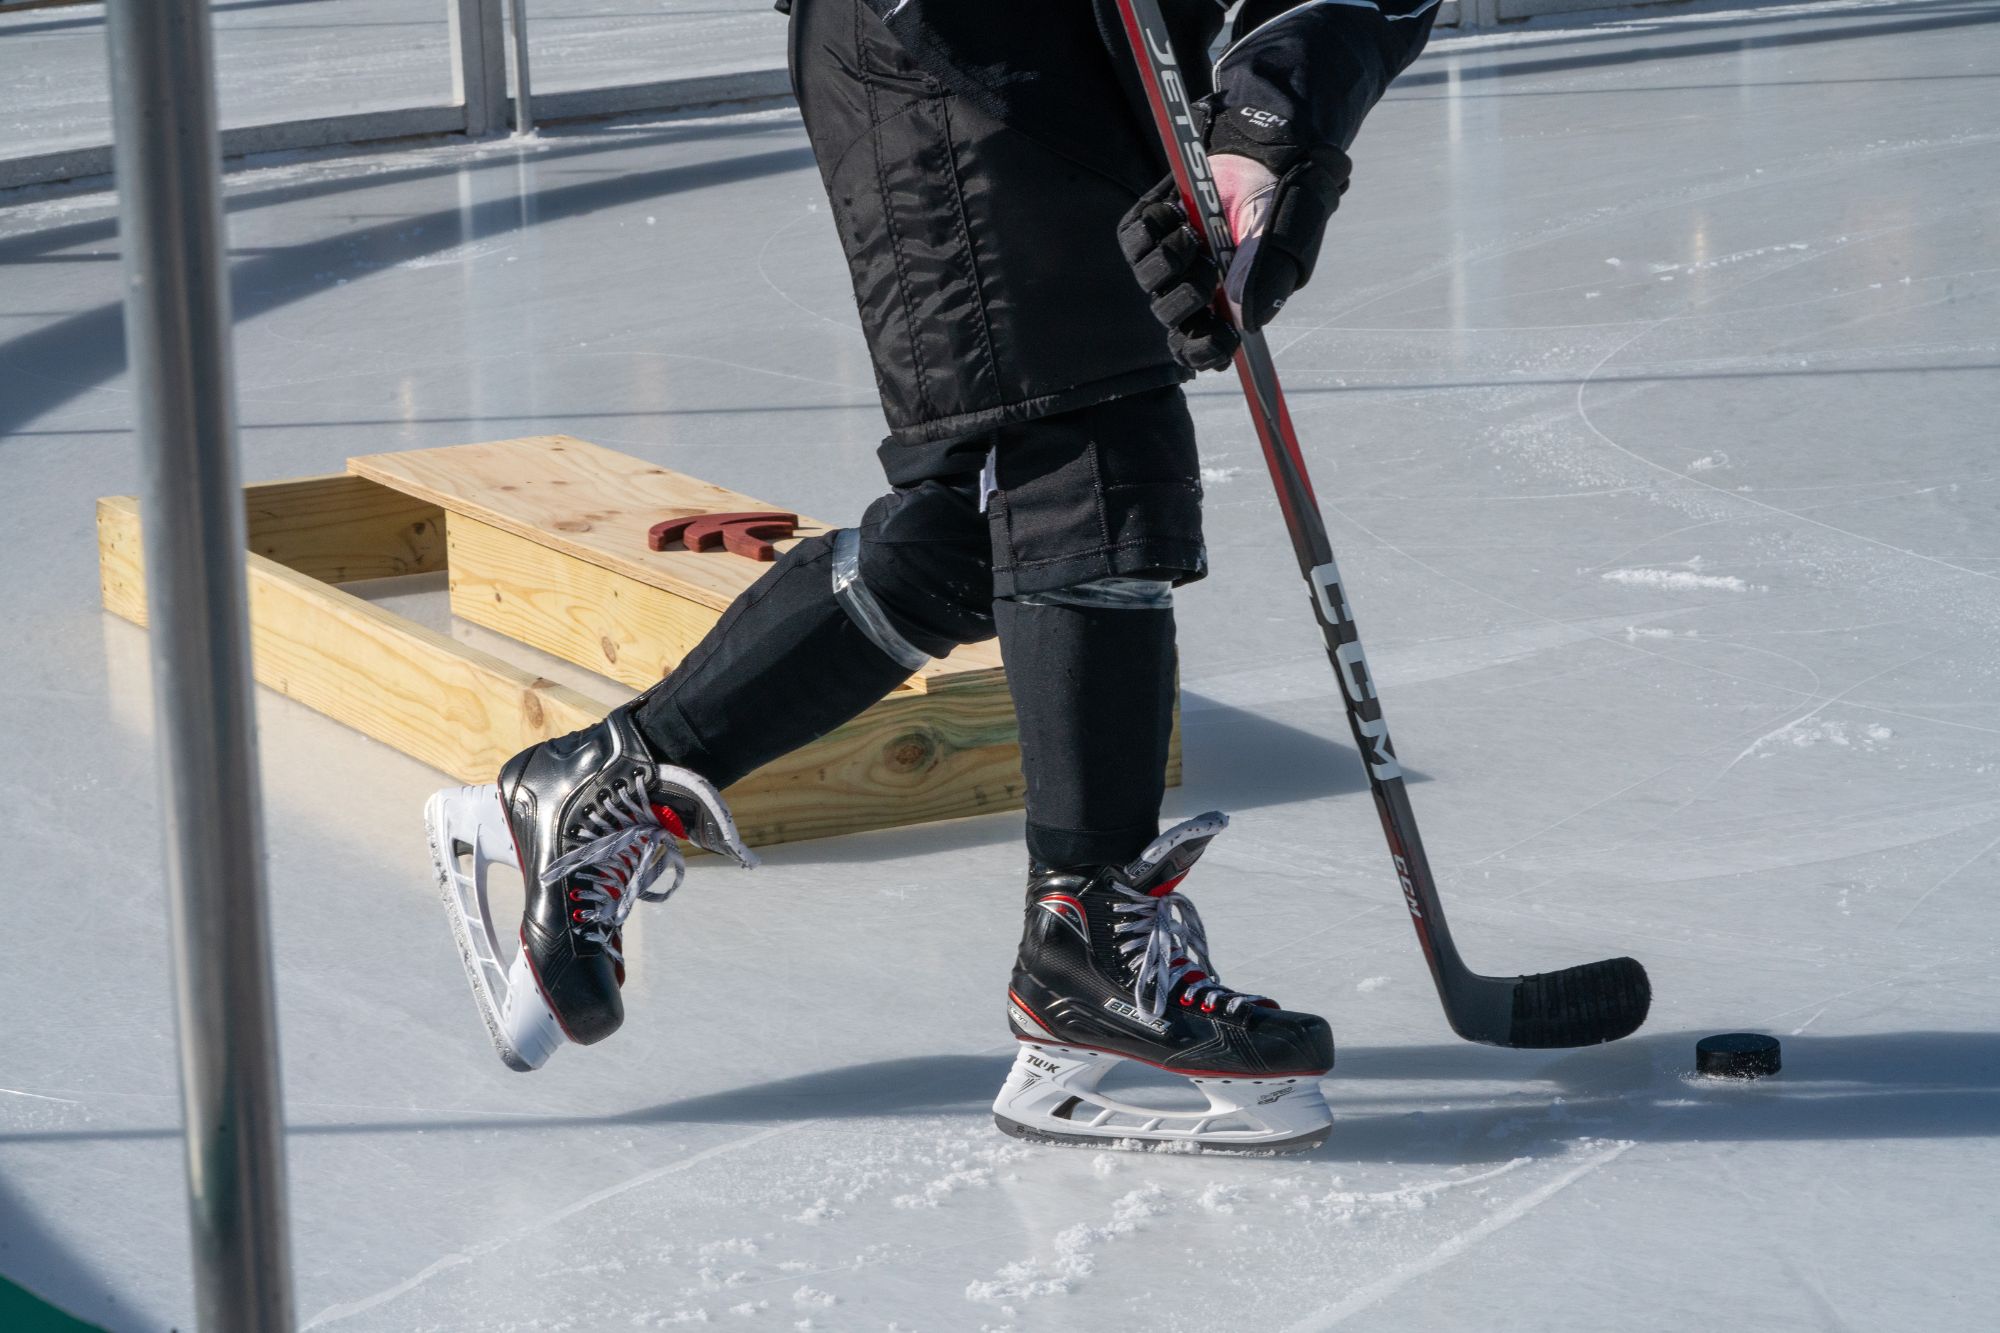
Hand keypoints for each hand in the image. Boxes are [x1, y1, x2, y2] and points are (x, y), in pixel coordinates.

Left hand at [1118, 118, 1350, 365]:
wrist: (1266, 155)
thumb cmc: (1280, 209)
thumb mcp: (1284, 248)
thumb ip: (1267, 284)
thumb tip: (1244, 322)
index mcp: (1226, 304)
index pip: (1203, 347)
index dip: (1204, 352)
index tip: (1219, 338)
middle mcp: (1193, 286)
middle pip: (1171, 318)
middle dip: (1185, 302)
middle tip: (1209, 274)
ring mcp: (1168, 257)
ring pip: (1149, 282)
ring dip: (1169, 264)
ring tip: (1194, 237)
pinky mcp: (1149, 226)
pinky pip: (1133, 240)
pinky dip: (1151, 229)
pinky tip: (1175, 214)